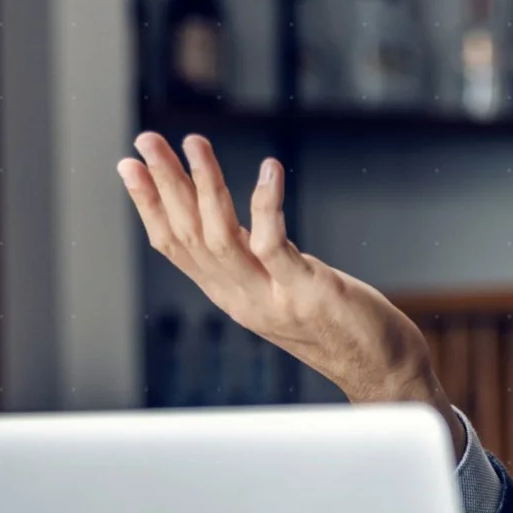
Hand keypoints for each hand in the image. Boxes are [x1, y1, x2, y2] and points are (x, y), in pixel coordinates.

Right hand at [117, 132, 460, 448]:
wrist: (383, 373)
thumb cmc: (343, 327)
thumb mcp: (283, 292)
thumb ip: (255, 262)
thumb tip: (232, 222)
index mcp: (231, 296)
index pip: (175, 247)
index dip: (149, 206)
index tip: (129, 167)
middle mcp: (241, 298)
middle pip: (188, 235)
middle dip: (162, 184)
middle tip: (145, 140)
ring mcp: (270, 297)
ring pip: (219, 236)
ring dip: (202, 185)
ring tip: (193, 143)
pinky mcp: (306, 292)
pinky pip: (274, 243)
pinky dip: (266, 204)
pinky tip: (268, 169)